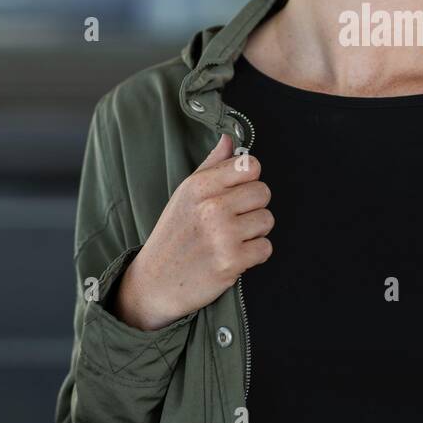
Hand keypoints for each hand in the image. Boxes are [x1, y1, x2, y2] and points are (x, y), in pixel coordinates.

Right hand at [115, 132, 273, 329]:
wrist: (154, 283)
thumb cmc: (173, 235)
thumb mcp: (185, 194)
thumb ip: (212, 165)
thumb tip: (231, 139)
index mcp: (199, 186)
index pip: (250, 166)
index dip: (248, 180)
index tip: (236, 193)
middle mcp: (212, 207)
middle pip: (263, 192)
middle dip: (252, 207)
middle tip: (231, 221)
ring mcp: (223, 235)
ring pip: (267, 220)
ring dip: (254, 232)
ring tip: (230, 239)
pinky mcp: (232, 261)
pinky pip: (266, 248)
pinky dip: (254, 255)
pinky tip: (233, 256)